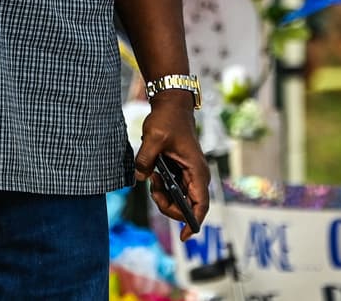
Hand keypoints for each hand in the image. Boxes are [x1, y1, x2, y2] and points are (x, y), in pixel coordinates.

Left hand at [134, 91, 209, 240]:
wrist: (171, 104)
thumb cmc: (167, 119)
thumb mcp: (153, 138)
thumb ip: (145, 160)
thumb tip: (140, 179)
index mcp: (196, 170)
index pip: (201, 205)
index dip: (194, 223)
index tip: (184, 236)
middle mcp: (196, 175)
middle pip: (187, 206)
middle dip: (169, 206)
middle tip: (153, 190)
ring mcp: (189, 173)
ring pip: (179, 198)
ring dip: (164, 196)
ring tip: (152, 177)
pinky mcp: (181, 170)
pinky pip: (174, 188)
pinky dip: (163, 188)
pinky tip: (153, 175)